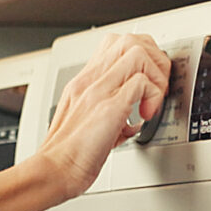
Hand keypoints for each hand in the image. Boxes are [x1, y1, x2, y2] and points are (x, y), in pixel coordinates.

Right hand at [0, 32, 171, 210]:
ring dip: (155, 75)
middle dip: (154, 60)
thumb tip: (134, 118)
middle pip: (130, 39)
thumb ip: (111, 113)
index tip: (148, 80)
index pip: (116, 44)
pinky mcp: (108, 107)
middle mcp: (90, 80)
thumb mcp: (89, 123)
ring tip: (151, 100)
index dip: (142, 55)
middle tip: (157, 87)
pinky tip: (144, 116)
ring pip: (137, 51)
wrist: (54, 171)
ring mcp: (98, 90)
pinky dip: (152, 97)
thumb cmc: (69, 155)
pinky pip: (142, 82)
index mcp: (84, 82)